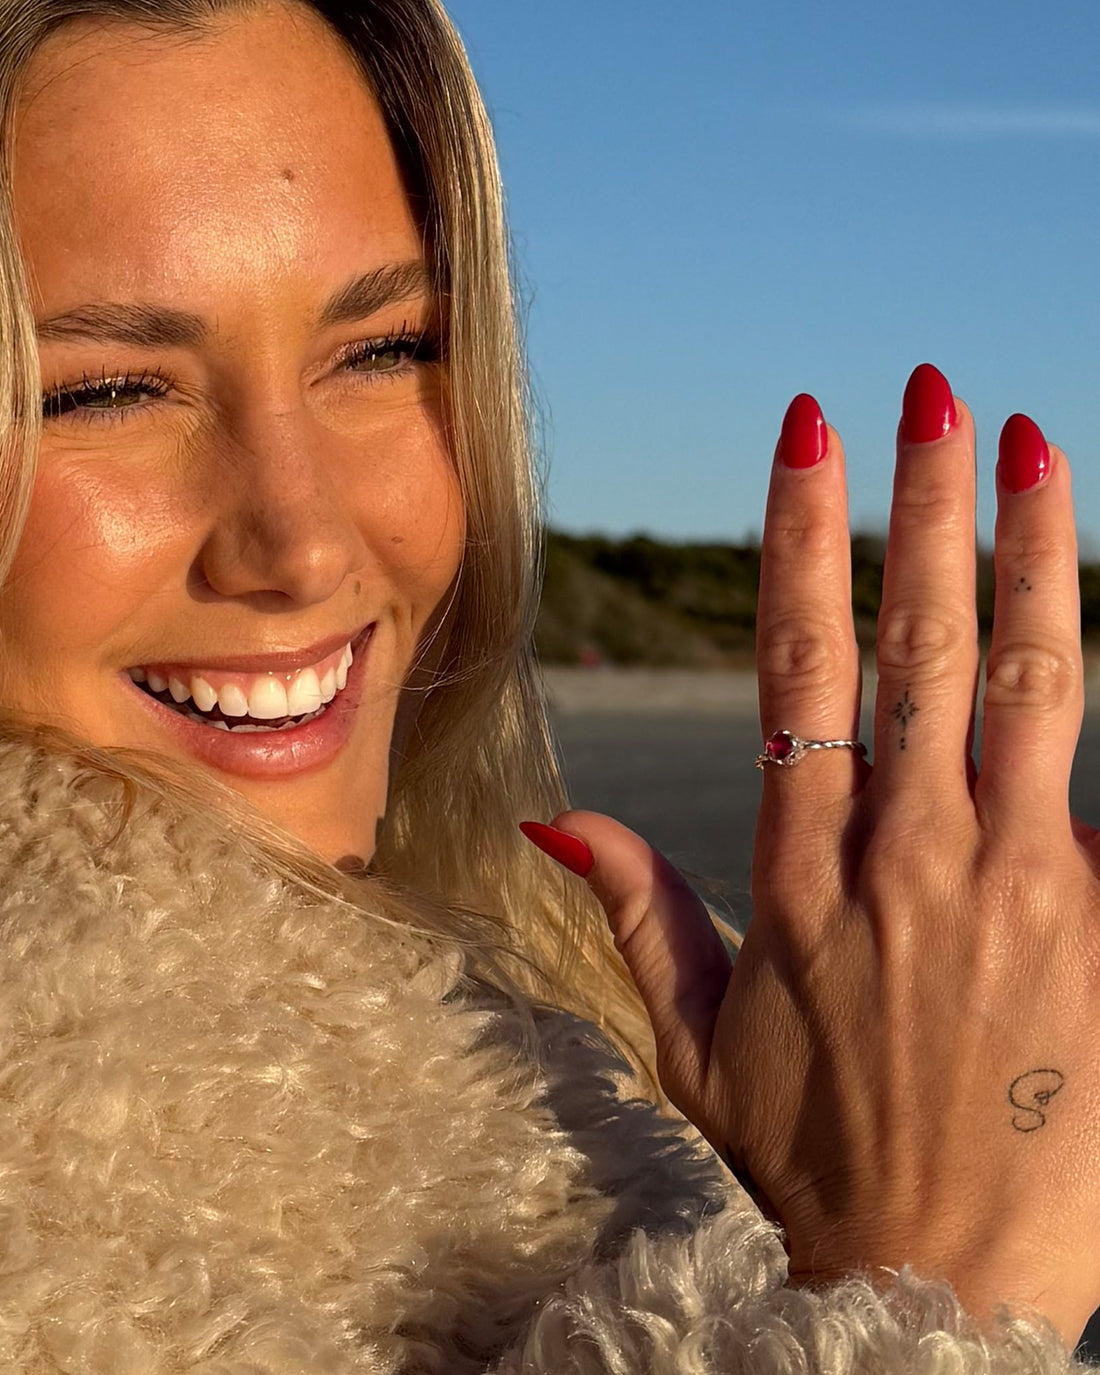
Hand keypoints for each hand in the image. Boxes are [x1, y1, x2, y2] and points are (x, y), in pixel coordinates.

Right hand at [523, 364, 1099, 1348]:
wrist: (938, 1279)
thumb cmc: (813, 1159)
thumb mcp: (695, 1046)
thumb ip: (635, 918)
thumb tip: (554, 824)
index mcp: (798, 873)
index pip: (797, 666)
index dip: (804, 540)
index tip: (814, 439)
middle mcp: (901, 854)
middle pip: (915, 644)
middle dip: (922, 507)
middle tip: (933, 394)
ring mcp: (1007, 882)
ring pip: (1024, 683)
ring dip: (1027, 554)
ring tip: (1033, 444)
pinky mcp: (1091, 919)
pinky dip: (1096, 672)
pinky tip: (1087, 593)